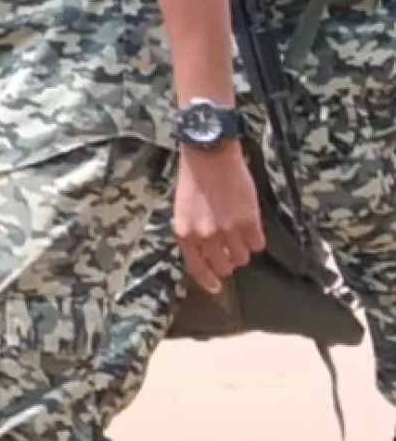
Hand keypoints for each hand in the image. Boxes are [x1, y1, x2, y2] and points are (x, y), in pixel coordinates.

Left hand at [174, 143, 264, 293]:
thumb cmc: (192, 179)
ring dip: (242, 250)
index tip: (216, 286)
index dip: (209, 280)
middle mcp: (206, 237)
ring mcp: (229, 230)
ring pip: (243, 258)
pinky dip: (255, 240)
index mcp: (185, 234)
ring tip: (239, 233)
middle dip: (227, 261)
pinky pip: (258, 245)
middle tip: (229, 249)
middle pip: (224, 266)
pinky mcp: (250, 221)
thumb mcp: (182, 211)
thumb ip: (192, 234)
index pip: (198, 269)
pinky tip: (250, 227)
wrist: (208, 155)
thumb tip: (205, 254)